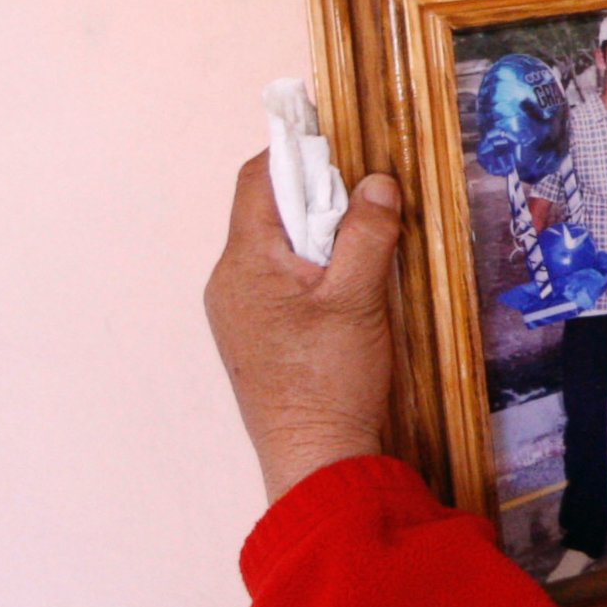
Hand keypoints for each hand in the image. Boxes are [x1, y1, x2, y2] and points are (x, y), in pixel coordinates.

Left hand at [205, 151, 401, 504]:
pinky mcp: (258, 338)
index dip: (297, 152)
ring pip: (278, 248)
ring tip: (364, 249)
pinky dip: (314, 270)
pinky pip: (281, 281)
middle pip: (269, 211)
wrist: (316, 461)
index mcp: (244, 263)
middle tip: (367, 202)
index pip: (258, 178)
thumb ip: (367, 232)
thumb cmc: (330, 381)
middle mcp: (230, 283)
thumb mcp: (358, 297)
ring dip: (320, 237)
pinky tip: (349, 289)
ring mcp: (240, 313)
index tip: (341, 145)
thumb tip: (377, 182)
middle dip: (319, 197)